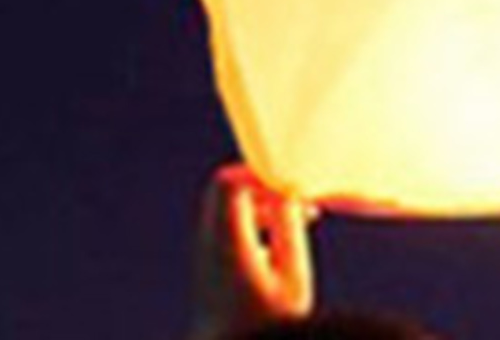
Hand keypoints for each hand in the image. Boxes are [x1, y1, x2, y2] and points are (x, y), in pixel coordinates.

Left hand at [188, 163, 314, 339]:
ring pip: (225, 212)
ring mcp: (204, 262)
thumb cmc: (269, 328)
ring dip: (258, 210)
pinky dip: (250, 229)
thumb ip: (289, 225)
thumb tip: (285, 192)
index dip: (260, 175)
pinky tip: (276, 253)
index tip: (290, 190)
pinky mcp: (208, 277)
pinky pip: (225, 233)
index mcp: (225, 241)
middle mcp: (207, 246)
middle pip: (224, 192)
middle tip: (294, 204)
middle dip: (261, 190)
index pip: (229, 181)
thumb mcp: (293, 274)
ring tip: (294, 227)